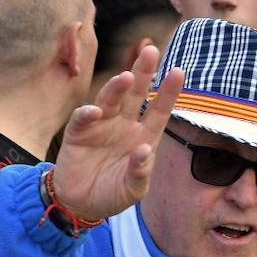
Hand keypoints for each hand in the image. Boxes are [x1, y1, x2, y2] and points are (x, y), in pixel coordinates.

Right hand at [51, 45, 183, 221]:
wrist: (80, 205)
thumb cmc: (111, 194)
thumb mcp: (132, 191)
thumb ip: (140, 172)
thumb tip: (144, 149)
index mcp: (143, 137)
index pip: (159, 110)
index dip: (168, 92)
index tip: (177, 71)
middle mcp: (123, 125)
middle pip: (136, 94)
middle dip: (142, 72)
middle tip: (150, 51)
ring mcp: (100, 126)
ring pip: (110, 100)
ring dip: (116, 88)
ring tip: (126, 78)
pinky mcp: (78, 133)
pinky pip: (83, 118)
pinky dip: (87, 113)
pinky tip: (94, 111)